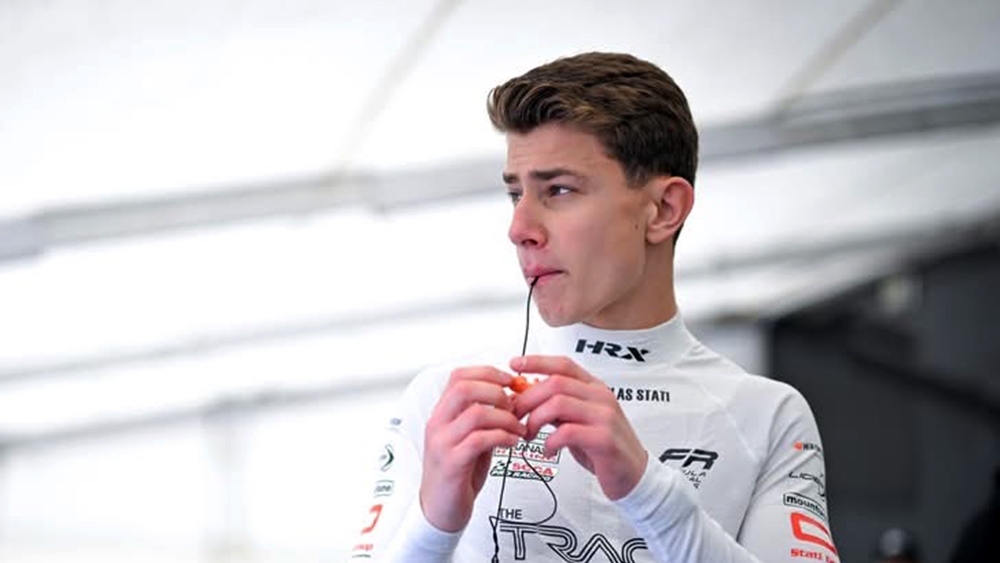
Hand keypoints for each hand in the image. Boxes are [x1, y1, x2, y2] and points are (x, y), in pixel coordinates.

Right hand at [420, 366, 526, 531]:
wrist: (440, 509)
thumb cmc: (457, 474)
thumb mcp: (471, 438)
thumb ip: (486, 419)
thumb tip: (513, 399)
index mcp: (442, 414)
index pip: (459, 377)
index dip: (487, 373)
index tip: (510, 380)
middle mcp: (438, 424)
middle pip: (464, 388)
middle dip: (496, 391)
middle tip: (514, 404)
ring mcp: (442, 443)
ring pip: (475, 413)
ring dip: (505, 417)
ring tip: (518, 428)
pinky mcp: (451, 463)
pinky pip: (479, 440)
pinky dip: (501, 436)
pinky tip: (511, 442)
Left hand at [510, 355, 647, 499]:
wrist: (633, 474)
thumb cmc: (603, 447)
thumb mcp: (578, 420)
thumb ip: (557, 406)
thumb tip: (527, 395)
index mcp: (594, 388)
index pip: (563, 365)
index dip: (537, 361)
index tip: (515, 364)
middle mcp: (601, 397)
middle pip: (555, 383)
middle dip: (527, 398)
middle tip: (515, 415)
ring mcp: (604, 416)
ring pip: (558, 403)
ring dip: (535, 419)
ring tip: (529, 434)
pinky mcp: (604, 439)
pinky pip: (567, 432)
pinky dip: (549, 441)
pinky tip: (548, 450)